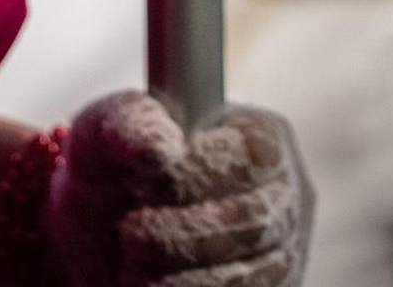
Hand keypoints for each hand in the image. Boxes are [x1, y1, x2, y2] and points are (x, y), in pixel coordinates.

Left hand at [48, 93, 310, 285]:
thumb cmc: (117, 171)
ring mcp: (285, 253)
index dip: (195, 173)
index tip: (141, 185)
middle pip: (255, 221)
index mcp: (261, 135)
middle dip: (181, 234)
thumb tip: (165, 147)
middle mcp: (287, 195)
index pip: (253, 153)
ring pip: (250, 276)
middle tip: (130, 234)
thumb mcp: (105, 133)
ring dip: (181, 276)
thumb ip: (129, 122)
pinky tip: (152, 284)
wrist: (107, 241)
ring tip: (134, 264)